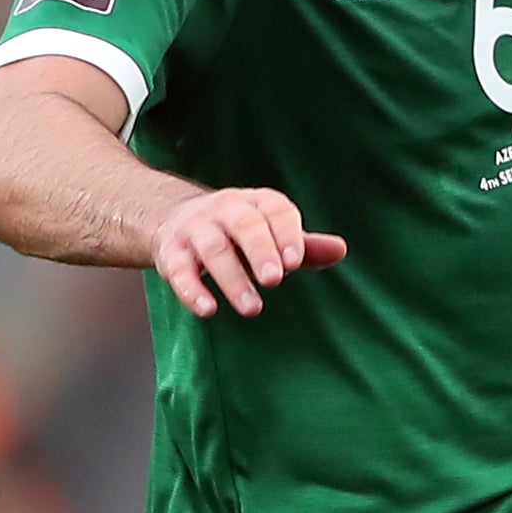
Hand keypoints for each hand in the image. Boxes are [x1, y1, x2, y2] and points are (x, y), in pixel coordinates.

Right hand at [151, 187, 346, 318]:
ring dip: (233, 279)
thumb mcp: (270, 235)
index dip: (286, 234)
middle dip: (260, 251)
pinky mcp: (170, 253)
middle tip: (275, 279)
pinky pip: (179, 270)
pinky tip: (207, 310)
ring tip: (253, 308)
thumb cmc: (237, 234)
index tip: (296, 262)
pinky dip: (191, 290)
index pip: (274, 210)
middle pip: (244, 225)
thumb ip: (304, 246)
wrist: (172, 220)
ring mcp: (194, 230)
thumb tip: (341, 249)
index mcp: (255, 202)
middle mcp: (224, 209)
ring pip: (214, 250)